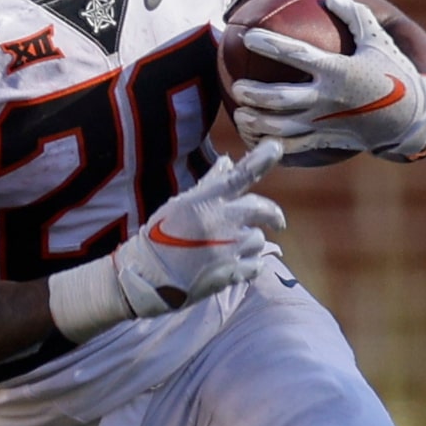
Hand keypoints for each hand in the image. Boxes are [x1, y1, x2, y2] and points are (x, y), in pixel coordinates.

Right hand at [111, 141, 284, 316]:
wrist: (148, 277)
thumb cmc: (160, 237)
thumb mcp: (180, 205)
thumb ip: (210, 184)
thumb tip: (228, 161)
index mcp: (206, 201)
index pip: (240, 175)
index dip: (261, 159)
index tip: (276, 148)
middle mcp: (222, 221)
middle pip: (262, 209)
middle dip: (273, 215)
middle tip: (277, 221)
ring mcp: (229, 248)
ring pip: (258, 238)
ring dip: (251, 241)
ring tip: (233, 248)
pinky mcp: (232, 272)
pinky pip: (256, 264)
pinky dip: (250, 263)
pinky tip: (235, 264)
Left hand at [230, 0, 425, 160]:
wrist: (413, 118)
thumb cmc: (395, 74)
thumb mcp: (379, 41)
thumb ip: (355, 17)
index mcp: (338, 70)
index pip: (295, 54)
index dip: (269, 43)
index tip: (248, 35)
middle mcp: (328, 98)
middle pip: (279, 98)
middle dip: (252, 93)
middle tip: (237, 86)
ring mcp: (324, 123)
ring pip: (280, 127)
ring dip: (256, 122)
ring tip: (239, 115)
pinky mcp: (325, 141)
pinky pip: (291, 146)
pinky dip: (270, 143)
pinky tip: (255, 138)